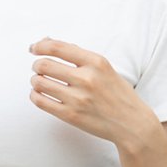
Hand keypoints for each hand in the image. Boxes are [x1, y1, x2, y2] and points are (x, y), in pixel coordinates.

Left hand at [28, 37, 157, 149]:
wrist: (132, 124)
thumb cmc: (118, 95)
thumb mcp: (105, 68)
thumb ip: (79, 56)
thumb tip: (49, 42)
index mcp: (96, 62)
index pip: (58, 47)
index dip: (40, 46)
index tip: (34, 48)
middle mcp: (86, 79)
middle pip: (44, 65)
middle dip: (37, 65)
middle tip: (38, 69)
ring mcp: (78, 98)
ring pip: (40, 83)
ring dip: (35, 81)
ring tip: (39, 82)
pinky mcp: (71, 115)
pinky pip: (41, 102)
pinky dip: (35, 96)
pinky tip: (39, 95)